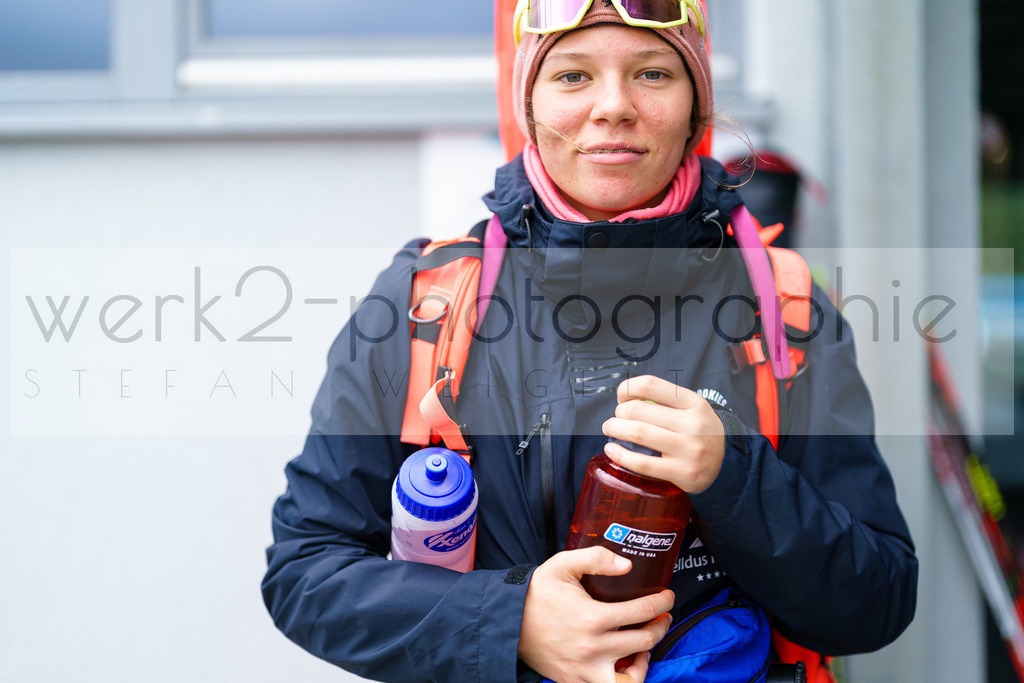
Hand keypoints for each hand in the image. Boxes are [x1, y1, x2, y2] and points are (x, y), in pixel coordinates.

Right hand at [518, 546, 673, 682]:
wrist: (507, 621)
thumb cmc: (536, 592)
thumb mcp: (562, 564)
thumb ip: (596, 558)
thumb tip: (627, 564)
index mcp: (593, 617)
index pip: (642, 612)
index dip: (662, 603)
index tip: (668, 597)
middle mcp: (593, 648)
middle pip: (644, 641)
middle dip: (661, 626)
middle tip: (662, 616)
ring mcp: (585, 669)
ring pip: (631, 679)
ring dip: (644, 663)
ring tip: (645, 647)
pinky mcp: (575, 681)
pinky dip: (623, 679)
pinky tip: (624, 663)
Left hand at [602, 375, 725, 493]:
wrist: (727, 464)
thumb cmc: (700, 433)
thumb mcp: (693, 409)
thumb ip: (665, 401)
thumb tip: (625, 396)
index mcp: (693, 402)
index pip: (651, 385)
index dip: (628, 388)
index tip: (622, 396)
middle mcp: (693, 424)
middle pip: (639, 410)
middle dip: (619, 412)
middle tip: (616, 418)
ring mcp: (688, 449)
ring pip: (638, 433)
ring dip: (615, 429)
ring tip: (610, 429)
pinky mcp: (682, 473)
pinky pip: (643, 463)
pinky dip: (621, 455)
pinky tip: (611, 450)